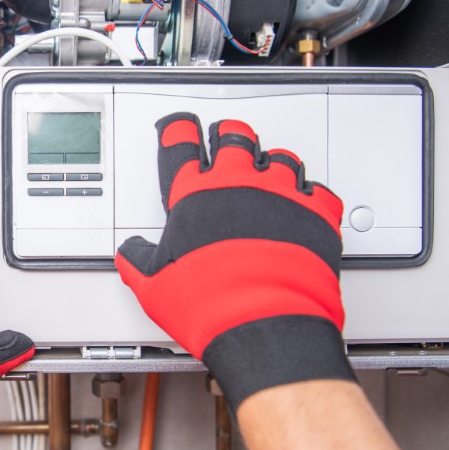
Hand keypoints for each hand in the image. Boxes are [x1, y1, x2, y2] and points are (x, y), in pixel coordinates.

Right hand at [115, 114, 354, 410]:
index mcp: (194, 196)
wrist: (263, 322)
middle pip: (234, 138)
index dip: (178, 131)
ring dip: (271, 161)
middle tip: (226, 137)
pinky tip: (307, 199)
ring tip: (269, 169)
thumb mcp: (153, 285)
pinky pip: (318, 189)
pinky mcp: (314, 213)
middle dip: (228, 135)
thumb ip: (138, 261)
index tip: (179, 127)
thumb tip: (130, 253)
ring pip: (279, 157)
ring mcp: (279, 194)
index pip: (181, 147)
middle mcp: (237, 185)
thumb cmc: (209, 303)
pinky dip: (311, 193)